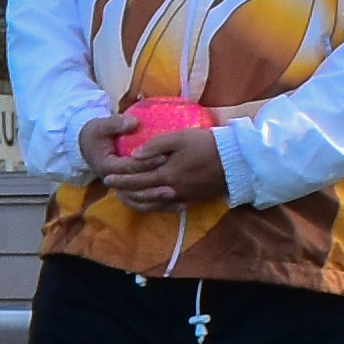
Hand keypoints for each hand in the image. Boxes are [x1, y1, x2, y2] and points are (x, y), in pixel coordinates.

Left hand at [79, 116, 228, 210]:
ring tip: (126, 197)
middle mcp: (172, 190)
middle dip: (125, 192)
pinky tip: (150, 203)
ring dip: (137, 202)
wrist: (236, 160)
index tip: (107, 178)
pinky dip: (155, 206)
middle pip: (142, 194)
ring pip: (153, 204)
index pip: (136, 180)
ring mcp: (183, 197)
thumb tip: (134, 155)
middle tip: (112, 189)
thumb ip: (155, 145)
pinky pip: (168, 207)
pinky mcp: (192, 199)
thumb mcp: (179, 137)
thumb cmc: (207, 144)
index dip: (121, 180)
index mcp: (167, 175)